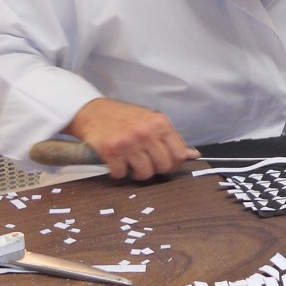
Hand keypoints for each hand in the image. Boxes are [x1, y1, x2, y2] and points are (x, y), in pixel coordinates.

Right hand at [61, 98, 199, 179]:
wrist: (92, 111)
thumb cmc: (124, 118)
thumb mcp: (150, 121)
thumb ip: (170, 139)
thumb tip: (193, 155)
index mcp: (160, 123)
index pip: (179, 154)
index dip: (174, 164)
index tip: (166, 165)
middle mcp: (146, 132)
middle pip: (163, 166)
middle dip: (155, 170)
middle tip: (145, 164)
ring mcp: (129, 142)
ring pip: (145, 173)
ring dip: (137, 173)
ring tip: (131, 164)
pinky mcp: (111, 151)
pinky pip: (121, 174)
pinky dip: (118, 172)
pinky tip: (116, 162)